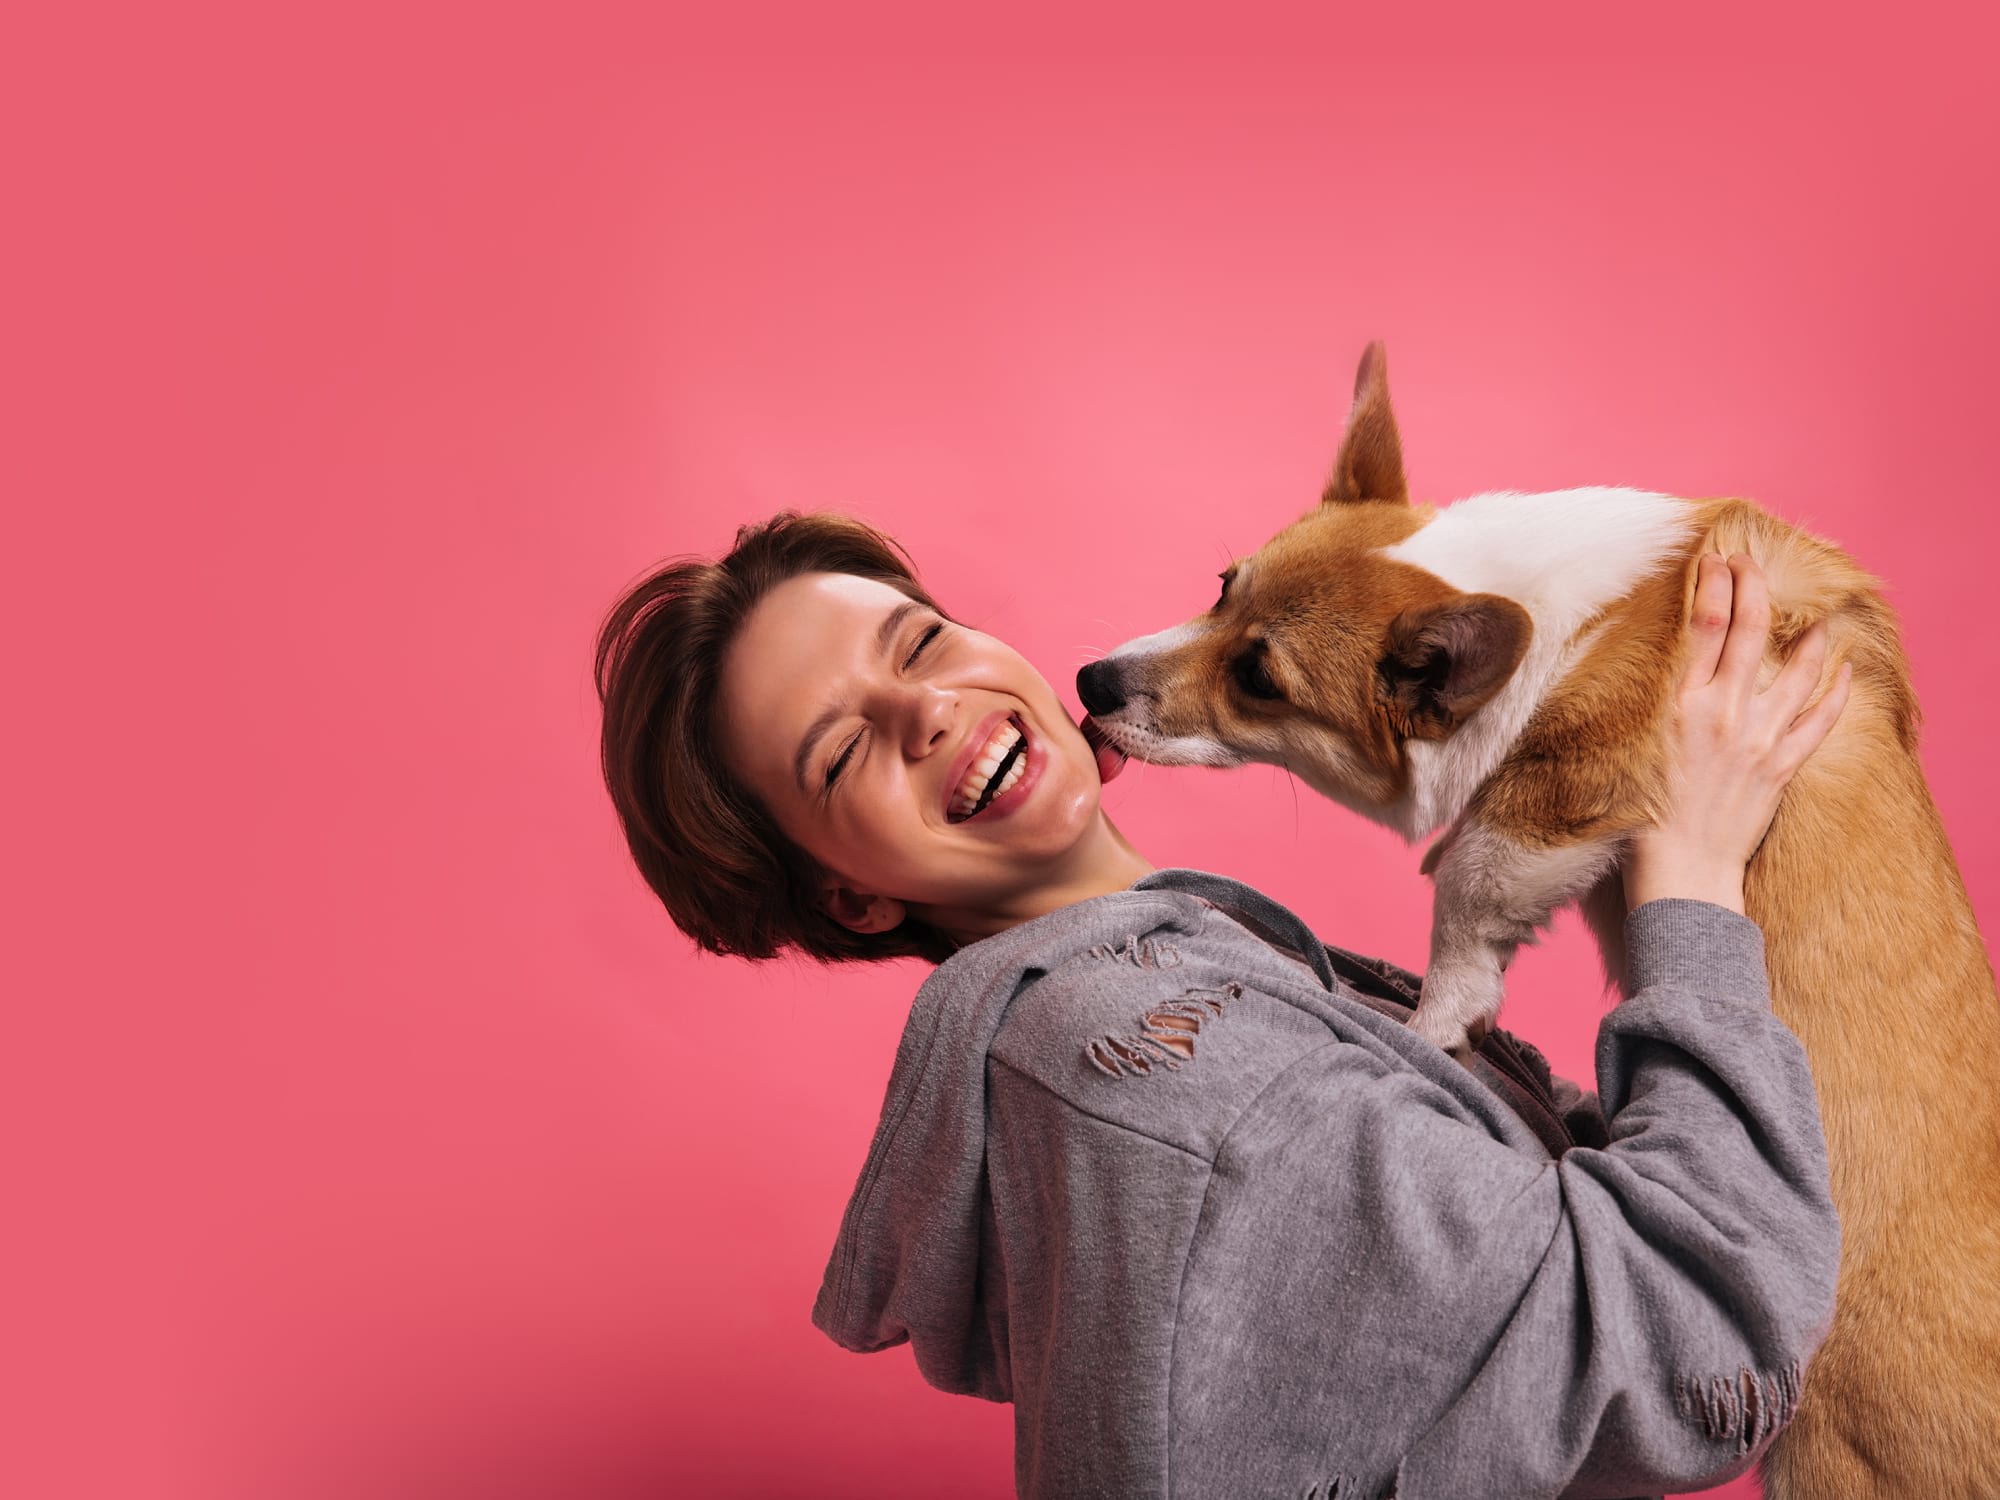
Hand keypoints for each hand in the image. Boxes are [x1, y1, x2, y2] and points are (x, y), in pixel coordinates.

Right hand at [1624, 553, 1852, 914]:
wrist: (1681, 873)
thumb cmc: (1641, 819)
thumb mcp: (1630, 749)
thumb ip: (1647, 708)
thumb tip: (1647, 673)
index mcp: (1679, 705)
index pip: (1704, 625)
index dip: (1714, 583)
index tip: (1717, 558)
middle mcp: (1723, 713)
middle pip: (1749, 632)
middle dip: (1755, 587)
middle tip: (1753, 563)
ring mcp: (1758, 739)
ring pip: (1796, 671)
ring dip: (1810, 637)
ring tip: (1817, 615)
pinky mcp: (1781, 767)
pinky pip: (1820, 722)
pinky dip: (1837, 693)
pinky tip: (1845, 671)